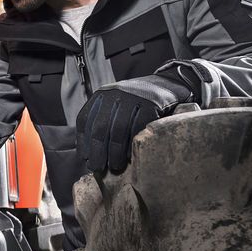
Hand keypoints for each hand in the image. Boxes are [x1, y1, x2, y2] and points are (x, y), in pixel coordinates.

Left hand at [76, 72, 195, 174]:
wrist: (168, 83)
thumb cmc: (138, 102)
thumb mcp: (116, 104)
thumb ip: (103, 120)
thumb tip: (90, 152)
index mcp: (102, 94)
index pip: (85, 119)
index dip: (83, 141)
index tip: (85, 158)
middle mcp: (114, 93)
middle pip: (100, 126)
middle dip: (97, 150)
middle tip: (97, 167)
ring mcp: (133, 97)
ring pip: (118, 129)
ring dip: (114, 151)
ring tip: (115, 166)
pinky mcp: (151, 103)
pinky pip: (138, 127)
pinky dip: (132, 144)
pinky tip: (130, 157)